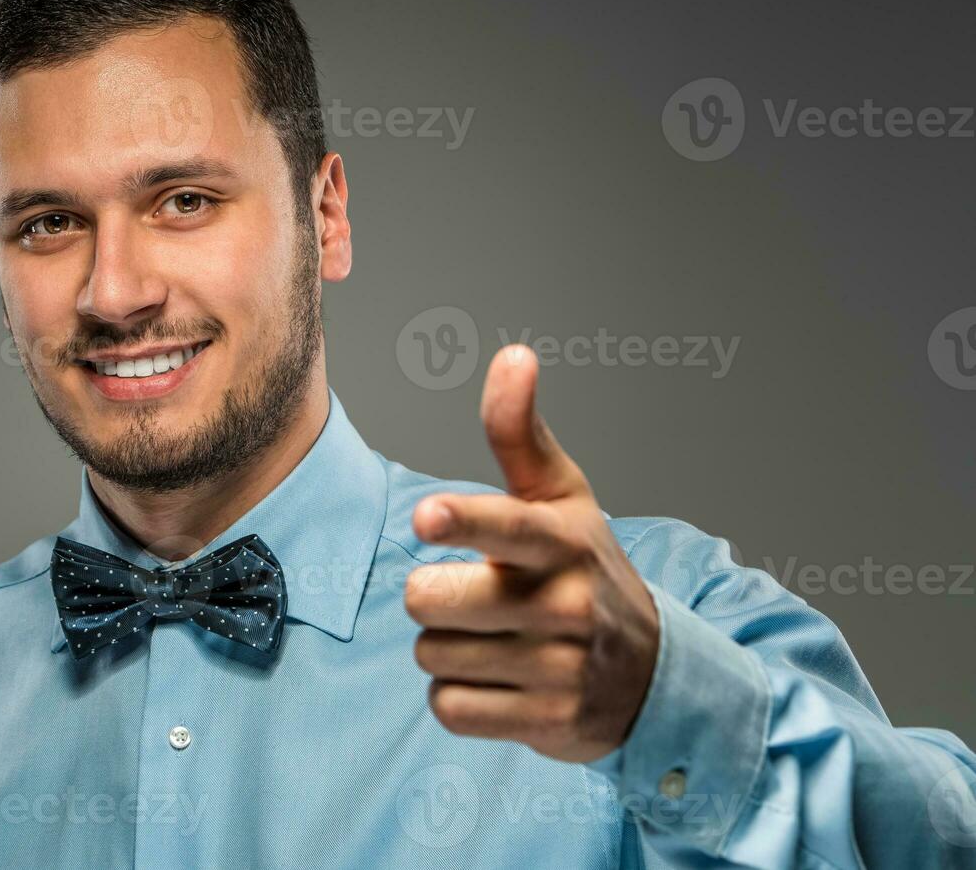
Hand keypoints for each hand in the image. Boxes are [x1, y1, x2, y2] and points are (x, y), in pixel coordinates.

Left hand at [404, 344, 659, 762]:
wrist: (651, 674)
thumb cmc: (583, 567)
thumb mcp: (562, 498)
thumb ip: (519, 432)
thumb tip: (513, 355)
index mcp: (563, 540)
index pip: (507, 526)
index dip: (463, 521)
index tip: (426, 516)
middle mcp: (568, 604)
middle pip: (431, 601)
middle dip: (430, 598)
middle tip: (470, 595)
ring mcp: (562, 669)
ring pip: (434, 656)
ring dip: (445, 649)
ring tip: (492, 639)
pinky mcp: (551, 723)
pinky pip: (451, 708)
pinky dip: (457, 698)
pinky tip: (496, 681)